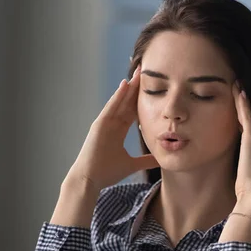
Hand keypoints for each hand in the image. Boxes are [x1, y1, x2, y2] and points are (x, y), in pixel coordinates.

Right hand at [64, 66, 158, 189]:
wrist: (90, 180)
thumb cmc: (107, 173)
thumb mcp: (131, 165)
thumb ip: (145, 161)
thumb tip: (159, 160)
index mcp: (118, 131)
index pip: (132, 111)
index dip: (141, 99)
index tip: (153, 88)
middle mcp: (111, 124)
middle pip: (127, 102)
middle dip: (136, 87)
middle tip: (146, 71)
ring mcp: (104, 123)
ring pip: (119, 101)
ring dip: (129, 86)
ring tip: (138, 72)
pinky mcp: (99, 125)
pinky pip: (110, 107)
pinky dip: (117, 96)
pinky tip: (125, 84)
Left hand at [232, 82, 250, 204]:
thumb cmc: (248, 188)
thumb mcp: (244, 171)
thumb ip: (242, 162)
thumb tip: (237, 162)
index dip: (246, 114)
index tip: (239, 103)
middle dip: (245, 102)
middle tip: (238, 86)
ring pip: (250, 112)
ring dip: (243, 98)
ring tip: (237, 84)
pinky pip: (246, 114)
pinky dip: (242, 102)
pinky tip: (237, 90)